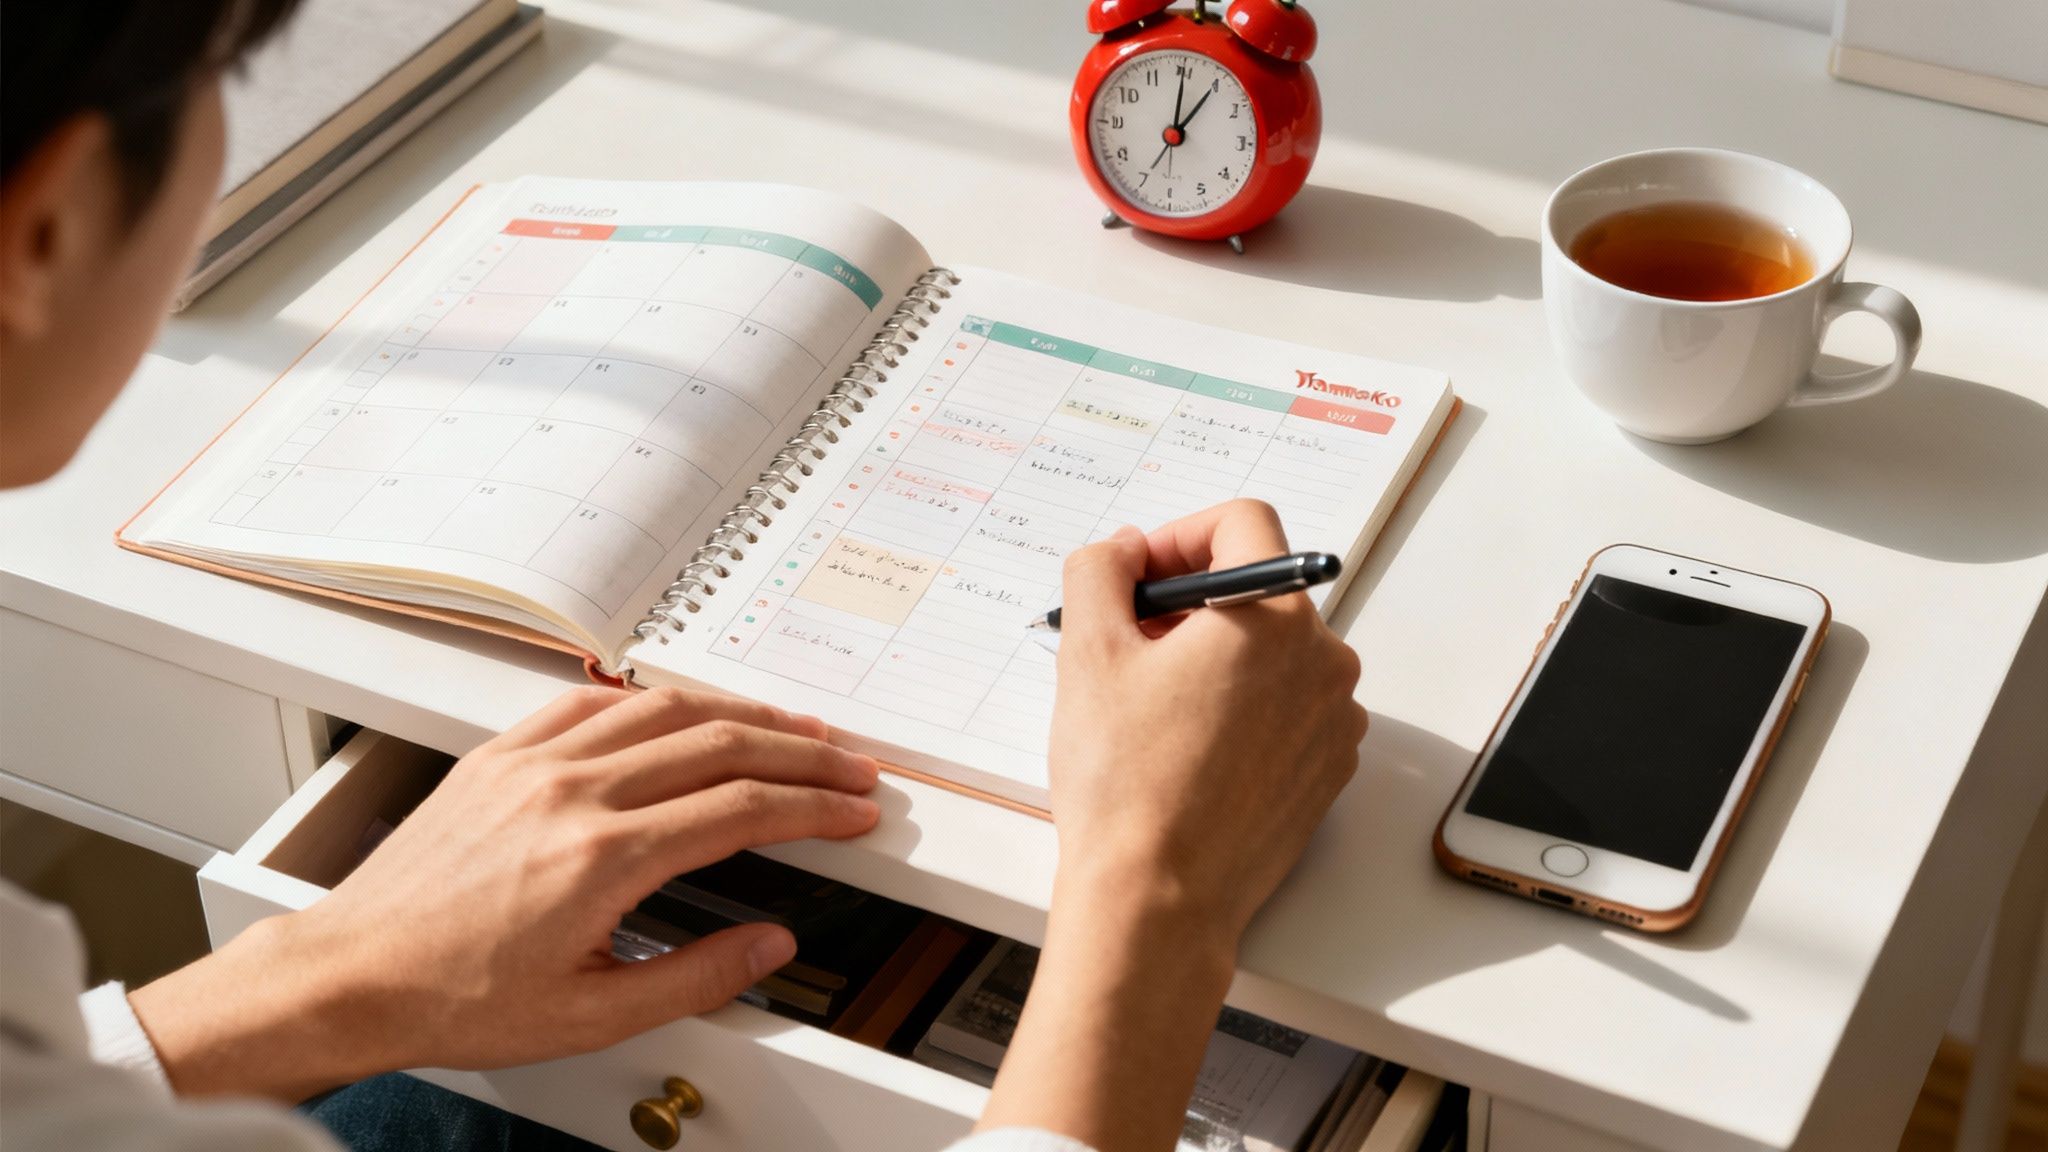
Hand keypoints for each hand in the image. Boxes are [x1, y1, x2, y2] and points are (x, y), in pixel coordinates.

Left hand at [130, 686, 879, 1100]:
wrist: (355, 975)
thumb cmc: (456, 997)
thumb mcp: (594, 1016)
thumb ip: (697, 977)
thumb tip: (769, 944)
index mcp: (602, 858)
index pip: (742, 811)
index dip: (814, 807)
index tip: (852, 811)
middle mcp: (572, 794)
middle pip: (719, 745)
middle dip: (800, 754)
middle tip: (847, 766)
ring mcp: (534, 765)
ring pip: (663, 708)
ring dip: (740, 713)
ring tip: (789, 729)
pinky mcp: (501, 756)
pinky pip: (593, 703)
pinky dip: (654, 699)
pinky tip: (682, 708)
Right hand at [1049, 499, 1366, 945]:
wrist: (1157, 900)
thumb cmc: (1126, 785)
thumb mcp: (1088, 652)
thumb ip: (1101, 571)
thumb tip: (1124, 550)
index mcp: (1275, 617)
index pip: (1241, 523)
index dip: (1177, 537)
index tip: (1138, 578)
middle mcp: (1324, 661)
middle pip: (1256, 589)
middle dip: (1189, 603)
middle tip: (1128, 644)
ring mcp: (1334, 719)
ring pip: (1272, 651)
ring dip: (1214, 656)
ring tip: (1152, 704)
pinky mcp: (1327, 768)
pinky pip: (1287, 706)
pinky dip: (1241, 706)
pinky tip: (1187, 745)